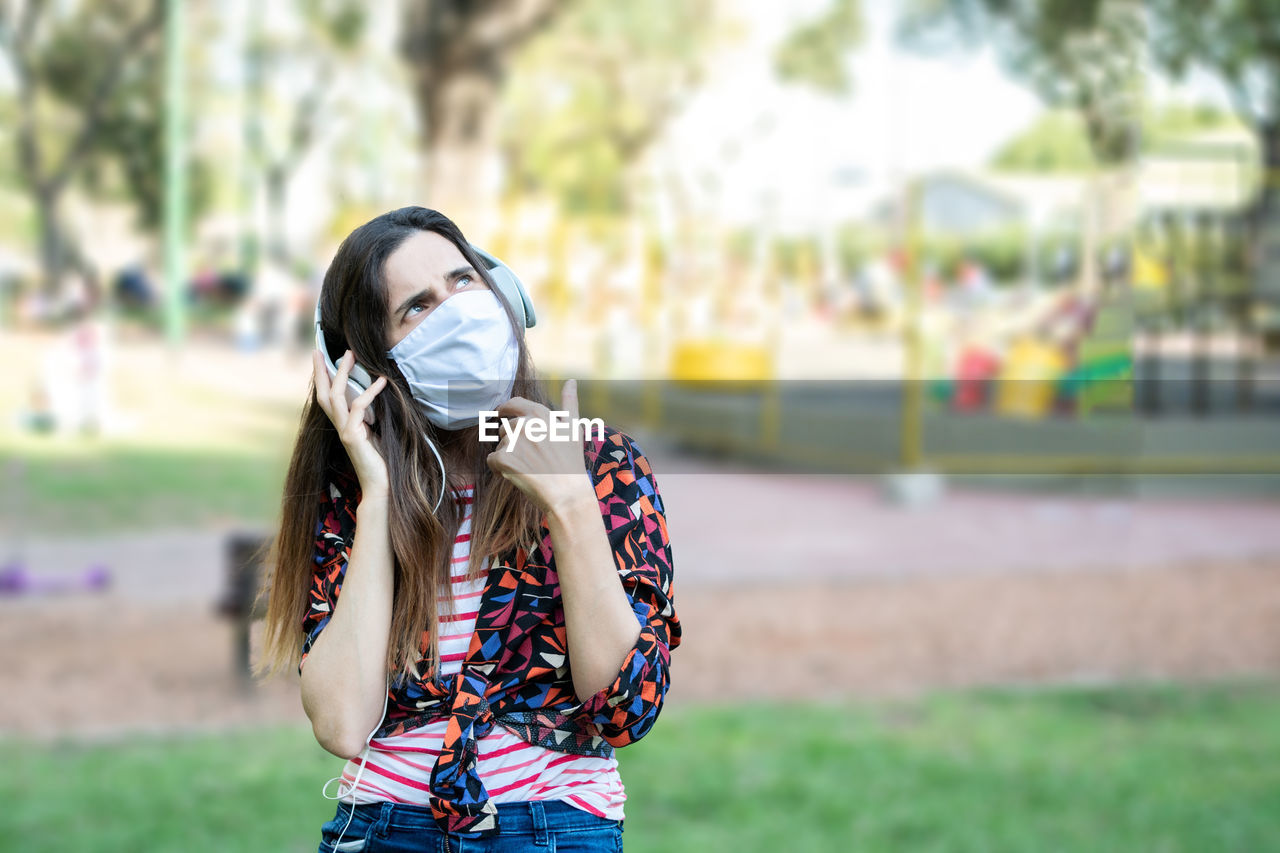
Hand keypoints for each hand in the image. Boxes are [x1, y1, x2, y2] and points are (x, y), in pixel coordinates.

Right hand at [312, 348, 388, 493]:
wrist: (382, 486)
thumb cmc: (383, 460)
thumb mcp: (377, 432)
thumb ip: (372, 415)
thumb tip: (378, 392)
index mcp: (345, 425)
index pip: (328, 398)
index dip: (323, 378)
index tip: (321, 359)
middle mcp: (340, 426)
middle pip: (324, 394)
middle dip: (321, 371)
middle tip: (319, 350)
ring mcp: (344, 431)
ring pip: (336, 396)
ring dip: (343, 373)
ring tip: (351, 355)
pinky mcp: (352, 437)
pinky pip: (359, 407)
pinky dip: (370, 392)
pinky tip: (382, 381)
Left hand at [486, 379, 594, 516]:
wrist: (567, 493)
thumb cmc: (571, 462)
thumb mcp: (573, 428)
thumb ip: (569, 402)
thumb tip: (571, 381)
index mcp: (540, 414)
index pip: (513, 404)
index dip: (505, 409)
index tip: (501, 415)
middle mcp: (525, 424)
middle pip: (505, 428)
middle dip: (512, 441)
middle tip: (531, 457)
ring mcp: (513, 441)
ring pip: (499, 444)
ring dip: (508, 455)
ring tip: (528, 467)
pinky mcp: (504, 459)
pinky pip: (492, 460)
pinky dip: (500, 469)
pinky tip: (518, 475)